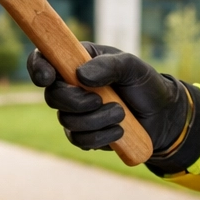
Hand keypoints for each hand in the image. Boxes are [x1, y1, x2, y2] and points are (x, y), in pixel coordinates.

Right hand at [27, 44, 191, 153]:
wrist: (161, 115)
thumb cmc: (145, 84)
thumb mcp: (132, 66)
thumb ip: (108, 66)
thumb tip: (80, 76)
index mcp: (77, 61)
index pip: (44, 59)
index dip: (38, 68)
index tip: (48, 78)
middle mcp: (71, 86)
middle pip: (52, 96)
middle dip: (76, 101)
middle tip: (100, 99)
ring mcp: (75, 111)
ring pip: (67, 121)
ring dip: (97, 119)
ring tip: (121, 113)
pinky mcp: (83, 133)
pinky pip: (79, 139)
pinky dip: (101, 136)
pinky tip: (120, 130)